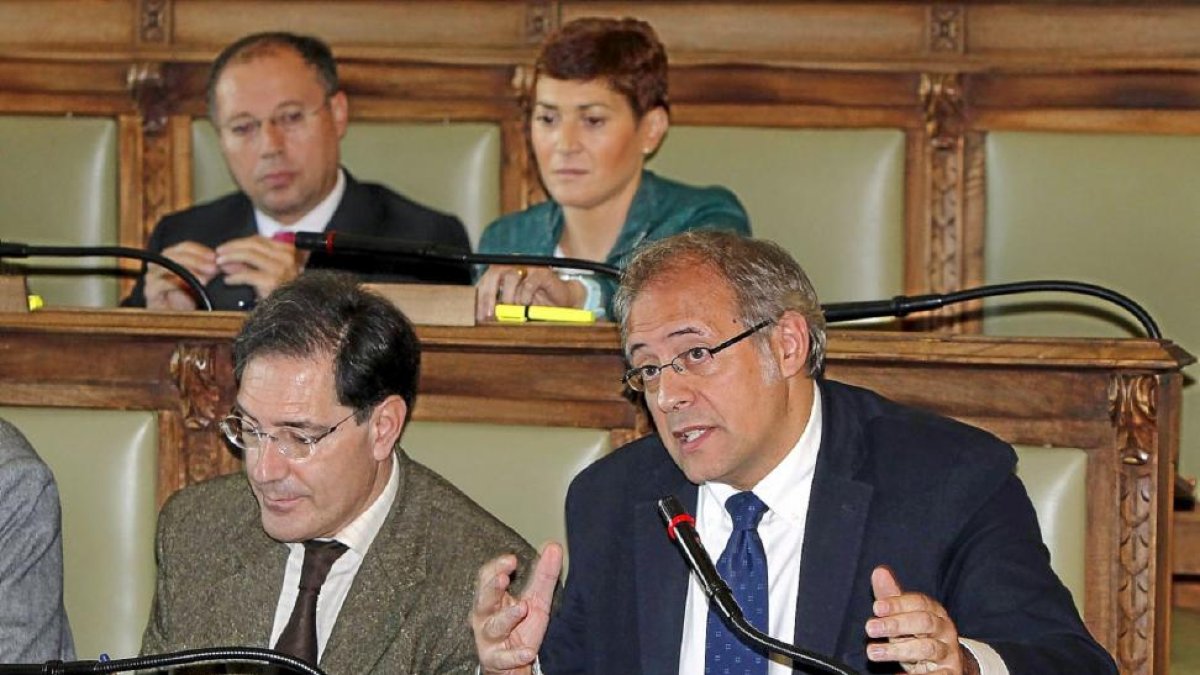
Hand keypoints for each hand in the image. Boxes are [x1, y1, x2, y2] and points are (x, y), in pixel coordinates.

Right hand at [144, 241, 217, 309]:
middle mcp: (158, 265)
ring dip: (188, 270)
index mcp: (170, 258)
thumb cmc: (189, 300)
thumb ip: (209, 270)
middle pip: (174, 254)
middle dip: (196, 260)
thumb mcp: (202, 281)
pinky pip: (161, 284)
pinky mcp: (150, 292)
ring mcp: (152, 278)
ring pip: (167, 266)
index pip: (183, 247)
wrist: (175, 321)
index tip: (215, 257)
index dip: (200, 250)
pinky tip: (192, 287)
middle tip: (213, 268)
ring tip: (205, 279)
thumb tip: (224, 264)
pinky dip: (177, 283)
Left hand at [214, 235, 303, 299]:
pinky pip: (247, 274)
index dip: (240, 242)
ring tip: (219, 263)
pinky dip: (234, 277)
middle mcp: (286, 257)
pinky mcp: (271, 281)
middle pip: (253, 244)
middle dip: (232, 247)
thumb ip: (252, 264)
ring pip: (249, 255)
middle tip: (218, 252)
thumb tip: (229, 259)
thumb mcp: (271, 273)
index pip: (260, 240)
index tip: (226, 247)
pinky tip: (228, 280)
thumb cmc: (285, 292)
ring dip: (231, 257)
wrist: (294, 311)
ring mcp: (280, 268)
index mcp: (288, 251)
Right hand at [471, 542, 562, 674]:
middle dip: (492, 588)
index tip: (511, 559)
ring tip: (521, 608)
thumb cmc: (520, 626)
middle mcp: (484, 617)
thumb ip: (544, 575)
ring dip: (506, 617)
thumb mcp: (536, 599)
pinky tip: (528, 651)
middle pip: (483, 599)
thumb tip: (554, 546)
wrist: (513, 663)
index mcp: (492, 598)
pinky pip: (503, 658)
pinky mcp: (495, 660)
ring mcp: (488, 639)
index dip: (497, 567)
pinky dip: (514, 655)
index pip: (487, 578)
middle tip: (503, 578)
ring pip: (493, 627)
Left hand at [475, 265, 584, 320]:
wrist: (562, 302)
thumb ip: (499, 307)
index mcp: (504, 273)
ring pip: (511, 277)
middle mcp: (514, 266)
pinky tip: (527, 305)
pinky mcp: (542, 272)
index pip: (486, 280)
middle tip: (490, 315)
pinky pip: (529, 283)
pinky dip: (525, 297)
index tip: (480, 316)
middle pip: (494, 274)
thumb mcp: (513, 308)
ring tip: (512, 311)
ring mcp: (529, 267)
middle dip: (489, 296)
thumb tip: (482, 318)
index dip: (481, 298)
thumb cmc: (536, 305)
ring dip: (509, 298)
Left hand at [866, 566, 978, 674]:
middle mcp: (945, 629)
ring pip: (927, 648)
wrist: (944, 664)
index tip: (876, 607)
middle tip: (870, 628)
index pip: (918, 602)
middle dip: (896, 624)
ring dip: (898, 650)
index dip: (897, 603)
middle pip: (924, 622)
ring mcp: (948, 651)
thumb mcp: (904, 616)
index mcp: (934, 610)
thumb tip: (879, 572)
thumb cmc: (918, 635)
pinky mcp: (950, 672)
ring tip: (873, 652)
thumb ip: (891, 597)